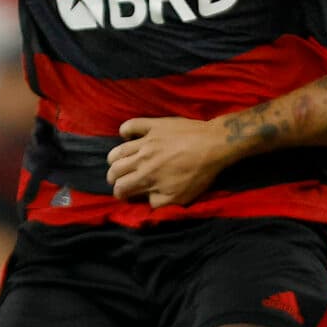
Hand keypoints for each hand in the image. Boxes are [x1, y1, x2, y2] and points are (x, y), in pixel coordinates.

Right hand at [107, 116, 233, 205]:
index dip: (119, 194)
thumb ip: (159, 202)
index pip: (121, 188)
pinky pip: (131, 125)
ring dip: (114, 159)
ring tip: (118, 162)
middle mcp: (141, 159)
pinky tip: (127, 136)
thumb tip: (147, 200)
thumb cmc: (199, 173)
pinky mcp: (153, 126)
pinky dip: (125, 131)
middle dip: (113, 178)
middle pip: (115, 170)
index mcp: (146, 178)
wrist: (213, 145)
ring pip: (119, 150)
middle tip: (119, 180)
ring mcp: (145, 141)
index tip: (124, 194)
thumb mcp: (180, 197)